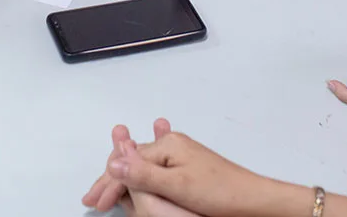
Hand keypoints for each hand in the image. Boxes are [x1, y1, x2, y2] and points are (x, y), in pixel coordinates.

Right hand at [92, 122, 276, 216]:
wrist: (253, 200)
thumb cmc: (220, 192)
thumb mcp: (177, 185)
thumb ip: (144, 174)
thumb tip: (114, 162)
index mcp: (168, 146)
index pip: (127, 163)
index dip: (108, 183)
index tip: (95, 201)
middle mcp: (172, 146)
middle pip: (131, 163)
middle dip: (111, 181)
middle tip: (93, 199)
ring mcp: (180, 156)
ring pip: (141, 167)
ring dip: (123, 180)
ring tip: (107, 191)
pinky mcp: (187, 168)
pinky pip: (155, 170)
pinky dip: (140, 178)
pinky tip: (136, 171)